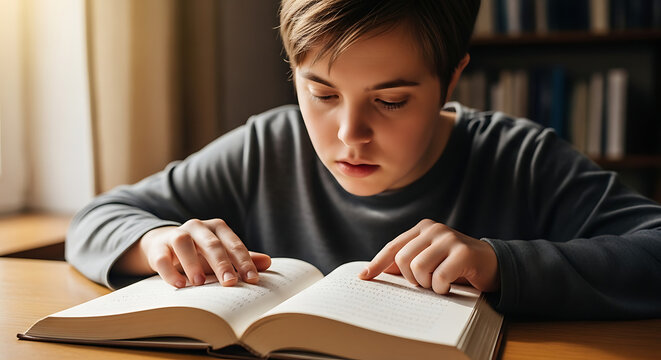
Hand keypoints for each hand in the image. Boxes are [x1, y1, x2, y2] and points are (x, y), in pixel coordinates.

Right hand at [134, 219, 270, 287]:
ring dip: (192, 263)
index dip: (244, 261)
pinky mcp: (158, 247)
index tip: (253, 280)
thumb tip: (268, 262)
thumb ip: (242, 259)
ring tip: (200, 283)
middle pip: (211, 243)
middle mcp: (197, 227)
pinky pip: (161, 257)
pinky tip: (179, 285)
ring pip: (183, 243)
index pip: (233, 244)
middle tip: (230, 283)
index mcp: (217, 228)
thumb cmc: (200, 253)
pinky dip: (169, 271)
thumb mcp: (222, 255)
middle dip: (222, 263)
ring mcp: (176, 234)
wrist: (165, 246)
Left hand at [358, 219, 498, 293]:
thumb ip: (405, 263)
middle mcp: (434, 229)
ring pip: (418, 267)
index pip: (393, 246)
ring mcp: (449, 238)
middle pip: (402, 259)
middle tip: (424, 283)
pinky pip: (439, 277)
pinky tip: (449, 286)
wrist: (494, 265)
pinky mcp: (463, 252)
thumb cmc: (456, 265)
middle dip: (410, 278)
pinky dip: (441, 288)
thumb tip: (373, 271)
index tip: (364, 277)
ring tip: (437, 284)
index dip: (377, 263)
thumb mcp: (429, 260)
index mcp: (422, 228)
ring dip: (426, 284)